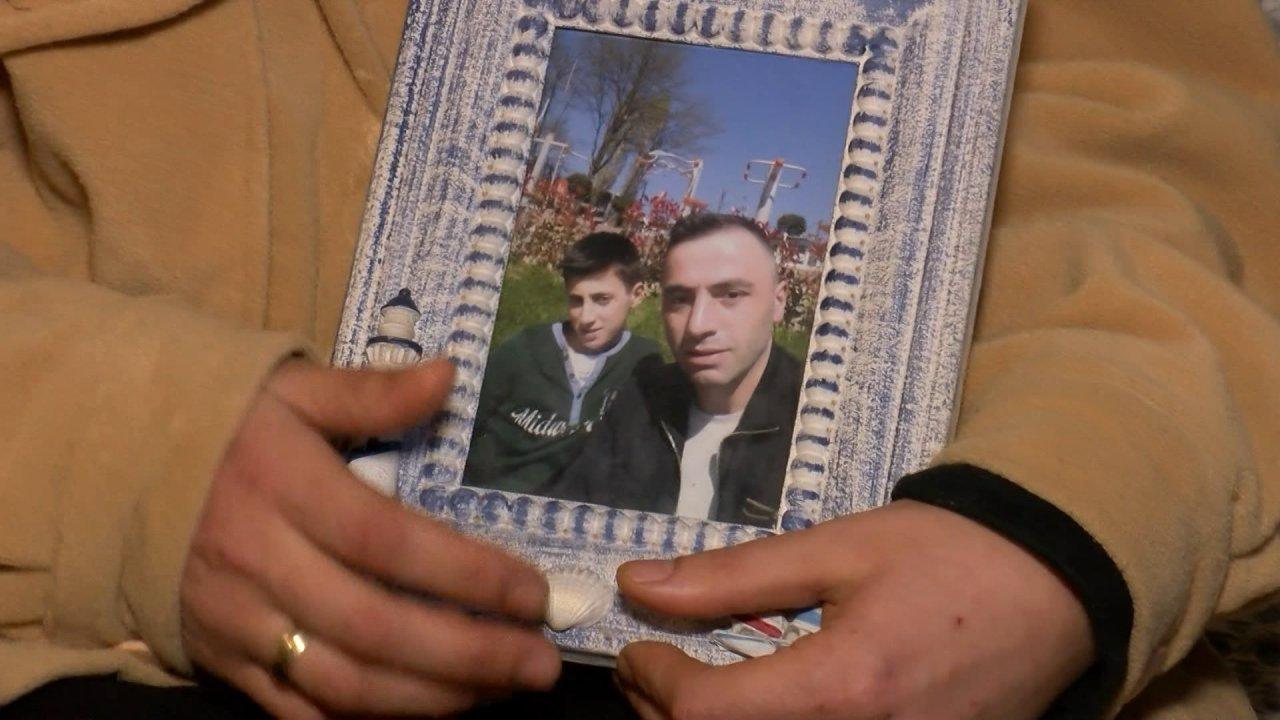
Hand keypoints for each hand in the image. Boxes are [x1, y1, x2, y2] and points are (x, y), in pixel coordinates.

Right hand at [180, 359, 560, 718]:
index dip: (468, 575)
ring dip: (430, 699)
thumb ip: (372, 392)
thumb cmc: (219, 425)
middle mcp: (261, 562)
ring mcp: (238, 621)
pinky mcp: (220, 660)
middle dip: (469, 656)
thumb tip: (450, 375)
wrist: (109, 468)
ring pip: (342, 683)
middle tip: (540, 665)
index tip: (534, 594)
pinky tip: (424, 712)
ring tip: (499, 692)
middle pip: (377, 628)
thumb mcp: (290, 390)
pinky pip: (296, 711)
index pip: (391, 543)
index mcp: (286, 487)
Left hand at [614, 500, 1092, 719]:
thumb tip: (638, 581)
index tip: (637, 645)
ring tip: (695, 688)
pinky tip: (760, 706)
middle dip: (668, 715)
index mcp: (845, 687)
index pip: (708, 713)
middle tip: (653, 668)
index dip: (654, 680)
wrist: (1053, 584)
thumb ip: (732, 575)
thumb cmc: (945, 554)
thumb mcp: (835, 550)